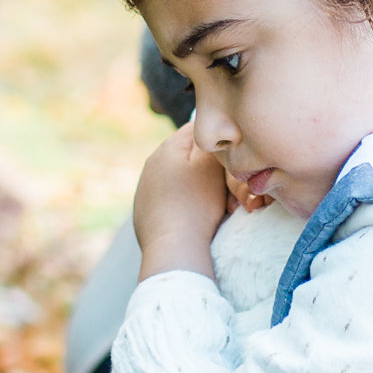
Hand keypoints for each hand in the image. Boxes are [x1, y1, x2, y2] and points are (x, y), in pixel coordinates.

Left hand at [132, 122, 232, 280]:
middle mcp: (151, 162)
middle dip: (205, 169)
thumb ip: (210, 141)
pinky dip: (181, 202)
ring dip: (194, 186)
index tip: (228, 163)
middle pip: (187, 155)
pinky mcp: (143, 208)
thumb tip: (207, 127)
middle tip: (224, 189)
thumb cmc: (197, 204)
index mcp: (167, 147)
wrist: (173, 245)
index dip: (216, 145)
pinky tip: (191, 215)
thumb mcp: (211, 165)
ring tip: (209, 205)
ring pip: (177, 176)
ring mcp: (145, 186)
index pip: (195, 130)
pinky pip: (168, 196)